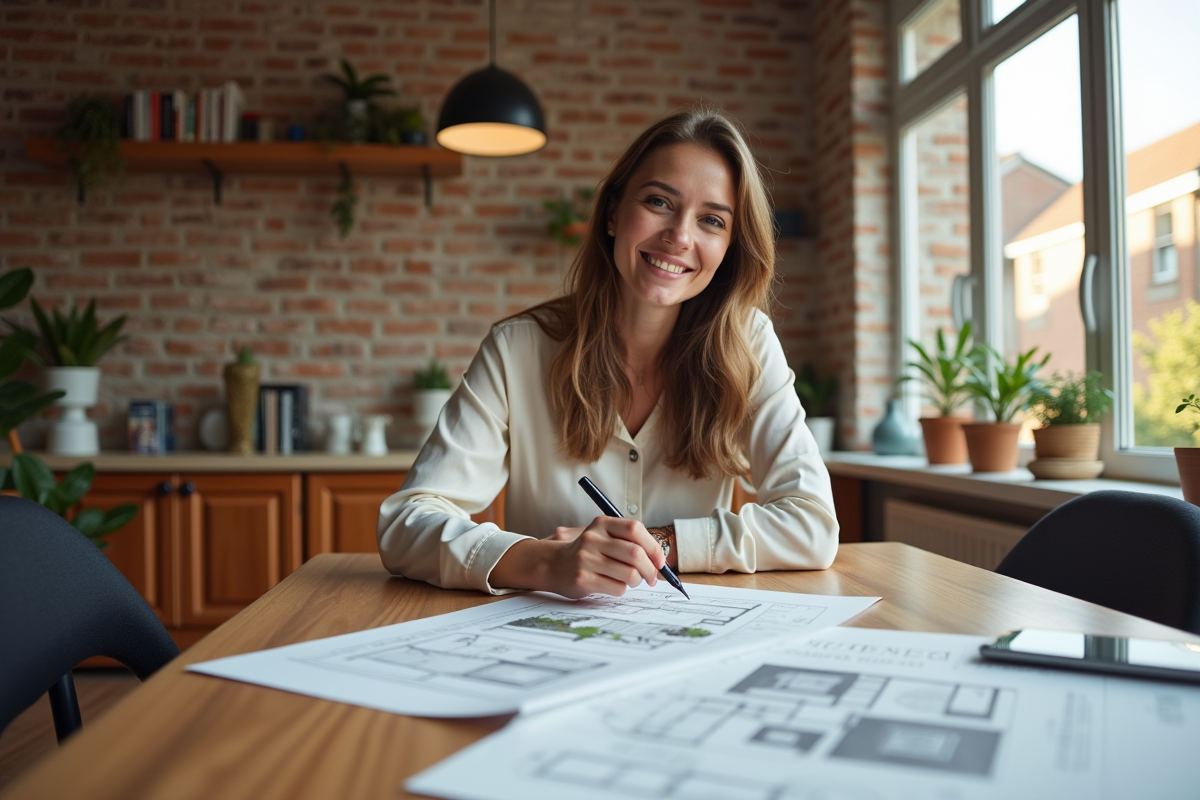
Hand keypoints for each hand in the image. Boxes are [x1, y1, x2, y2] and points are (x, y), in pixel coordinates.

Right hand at [489, 516, 665, 598]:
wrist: (553, 565)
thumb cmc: (587, 553)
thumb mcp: (604, 538)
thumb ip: (630, 543)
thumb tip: (661, 563)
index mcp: (601, 523)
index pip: (635, 529)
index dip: (653, 546)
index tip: (659, 561)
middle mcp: (592, 538)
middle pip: (635, 554)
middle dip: (650, 569)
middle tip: (652, 578)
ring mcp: (586, 559)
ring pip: (629, 573)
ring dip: (636, 581)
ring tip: (631, 581)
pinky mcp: (582, 579)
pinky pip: (617, 588)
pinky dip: (622, 589)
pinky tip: (613, 585)